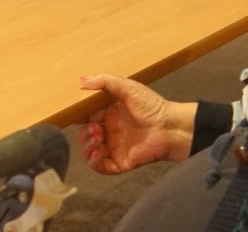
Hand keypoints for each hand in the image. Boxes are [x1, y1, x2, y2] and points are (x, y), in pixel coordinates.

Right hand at [77, 75, 193, 174]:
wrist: (171, 127)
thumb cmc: (153, 106)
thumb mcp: (127, 87)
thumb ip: (104, 81)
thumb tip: (82, 80)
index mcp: (109, 113)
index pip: (86, 116)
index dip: (79, 116)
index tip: (75, 114)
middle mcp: (110, 131)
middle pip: (85, 135)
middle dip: (84, 133)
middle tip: (95, 128)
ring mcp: (114, 147)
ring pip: (89, 151)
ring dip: (87, 146)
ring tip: (97, 138)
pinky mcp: (120, 161)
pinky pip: (101, 167)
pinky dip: (94, 162)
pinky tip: (98, 152)